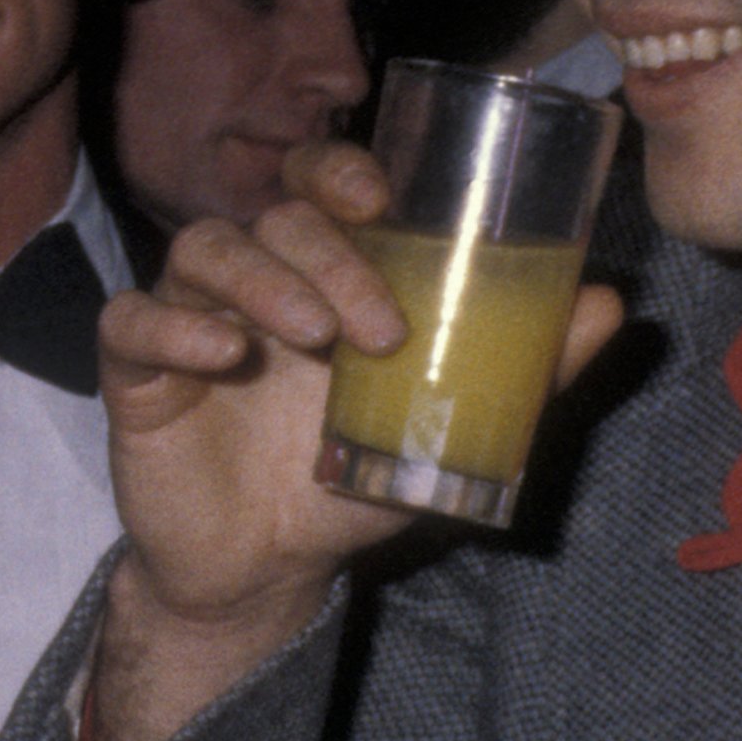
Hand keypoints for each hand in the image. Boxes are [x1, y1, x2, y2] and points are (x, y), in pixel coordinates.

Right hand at [88, 147, 619, 740]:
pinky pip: (131, 320)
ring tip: (314, 339)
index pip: (319, 183)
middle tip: (380, 326)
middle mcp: (254, 282)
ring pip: (205, 249)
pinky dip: (175, 323)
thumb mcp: (445, 430)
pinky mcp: (137, 372)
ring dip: (265, 279)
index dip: (343, 168)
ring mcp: (189, 318)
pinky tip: (221, 354)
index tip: (383, 199)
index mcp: (322, 275)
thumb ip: (524, 371)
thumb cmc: (349, 482)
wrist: (265, 572)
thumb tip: (610, 303)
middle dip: (327, 252)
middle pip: (271, 214)